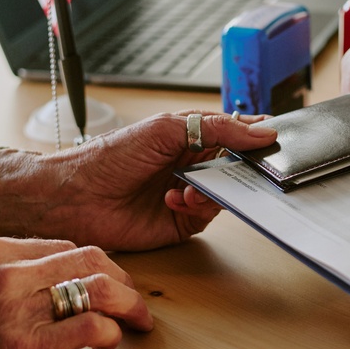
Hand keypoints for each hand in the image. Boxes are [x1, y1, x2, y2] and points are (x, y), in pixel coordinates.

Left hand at [0, 112, 277, 250]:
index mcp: (192, 135)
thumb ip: (218, 127)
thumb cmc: (110, 155)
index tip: (276, 138)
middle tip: (252, 167)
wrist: (74, 197)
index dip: (256, 136)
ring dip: (216, 188)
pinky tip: (175, 199)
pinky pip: (210, 214)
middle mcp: (194, 164)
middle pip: (239, 165)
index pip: (237, 133)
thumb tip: (262, 130)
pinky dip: (198, 206)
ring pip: (229, 191)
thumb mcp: (167, 128)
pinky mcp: (183, 221)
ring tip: (192, 187)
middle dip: (244, 166)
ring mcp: (191, 192)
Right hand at [0, 236, 151, 348]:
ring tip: (137, 320)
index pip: (67, 246)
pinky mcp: (22, 344)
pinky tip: (112, 343)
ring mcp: (15, 305)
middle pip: (91, 260)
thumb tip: (50, 275)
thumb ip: (5, 269)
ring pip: (96, 287)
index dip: (99, 264)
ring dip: (127, 304)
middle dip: (123, 280)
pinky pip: (87, 327)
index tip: (112, 279)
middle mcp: (8, 269)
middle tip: (134, 299)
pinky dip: (110, 333)